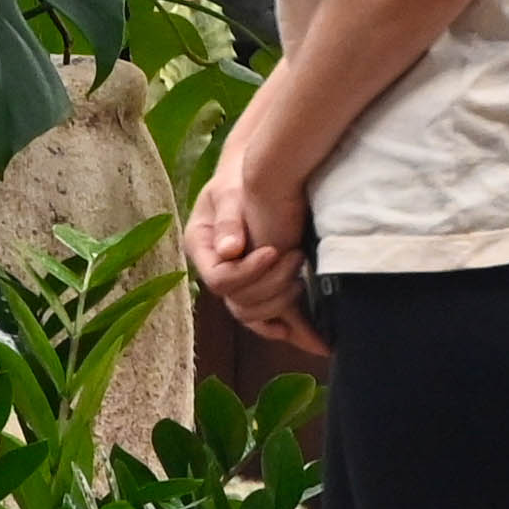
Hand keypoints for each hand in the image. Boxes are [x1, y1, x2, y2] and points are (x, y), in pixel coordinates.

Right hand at [182, 134, 323, 356]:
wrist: (258, 174)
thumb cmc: (239, 178)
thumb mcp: (230, 191)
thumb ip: (230, 218)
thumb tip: (229, 251)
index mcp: (202, 247)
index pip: (219, 279)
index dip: (248, 272)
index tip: (275, 250)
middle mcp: (216, 269)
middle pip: (238, 300)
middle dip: (271, 285)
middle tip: (297, 257)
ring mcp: (237, 280)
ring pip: (252, 312)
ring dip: (281, 303)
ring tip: (302, 279)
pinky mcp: (258, 283)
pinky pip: (265, 316)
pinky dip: (285, 326)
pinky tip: (307, 334)